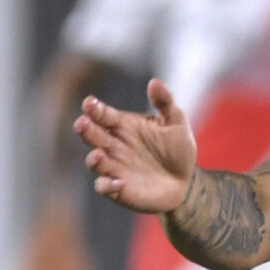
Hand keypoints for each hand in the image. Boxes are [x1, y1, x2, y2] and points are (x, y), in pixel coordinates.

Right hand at [76, 79, 195, 214]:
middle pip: (91, 135)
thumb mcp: (176, 123)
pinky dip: (106, 185)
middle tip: (83, 123)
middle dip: (85, 128)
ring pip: (94, 161)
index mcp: (123, 125)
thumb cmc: (178, 149)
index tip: (90, 103)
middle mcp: (113, 145)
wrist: (185, 182)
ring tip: (99, 155)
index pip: (103, 115)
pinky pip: (104, 186)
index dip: (94, 109)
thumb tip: (155, 82)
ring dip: (94, 158)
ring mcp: (114, 167)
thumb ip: (165, 102)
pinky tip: (118, 183)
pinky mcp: (118, 188)